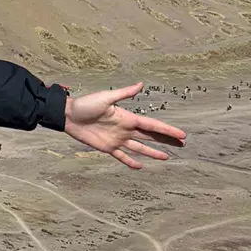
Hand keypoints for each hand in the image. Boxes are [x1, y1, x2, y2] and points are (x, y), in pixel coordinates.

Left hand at [63, 83, 183, 168]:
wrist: (69, 116)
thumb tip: (140, 84)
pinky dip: (131, 162)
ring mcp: (118, 140)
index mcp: (128, 117)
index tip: (181, 134)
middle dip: (166, 140)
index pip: (152, 125)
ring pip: (140, 148)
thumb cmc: (86, 104)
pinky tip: (140, 166)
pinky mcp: (108, 148)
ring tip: (166, 157)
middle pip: (151, 137)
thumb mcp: (106, 98)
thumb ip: (124, 93)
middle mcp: (126, 129)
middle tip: (182, 144)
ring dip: (153, 152)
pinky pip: (122, 156)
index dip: (167, 130)